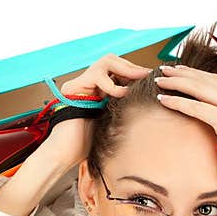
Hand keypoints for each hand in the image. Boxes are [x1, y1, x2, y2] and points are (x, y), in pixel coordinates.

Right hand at [41, 54, 151, 168]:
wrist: (65, 154)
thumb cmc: (88, 145)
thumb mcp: (114, 122)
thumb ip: (124, 107)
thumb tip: (147, 98)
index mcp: (98, 91)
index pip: (118, 71)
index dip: (135, 73)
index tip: (151, 79)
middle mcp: (87, 85)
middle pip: (112, 61)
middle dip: (132, 67)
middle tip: (146, 77)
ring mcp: (79, 85)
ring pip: (105, 62)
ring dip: (125, 70)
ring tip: (137, 81)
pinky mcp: (72, 88)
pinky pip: (96, 75)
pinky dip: (112, 84)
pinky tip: (121, 94)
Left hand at [153, 64, 216, 197]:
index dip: (196, 74)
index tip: (179, 71)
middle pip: (207, 80)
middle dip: (183, 73)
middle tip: (164, 69)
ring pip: (201, 89)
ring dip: (177, 83)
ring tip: (160, 81)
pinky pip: (197, 108)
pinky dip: (178, 102)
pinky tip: (164, 100)